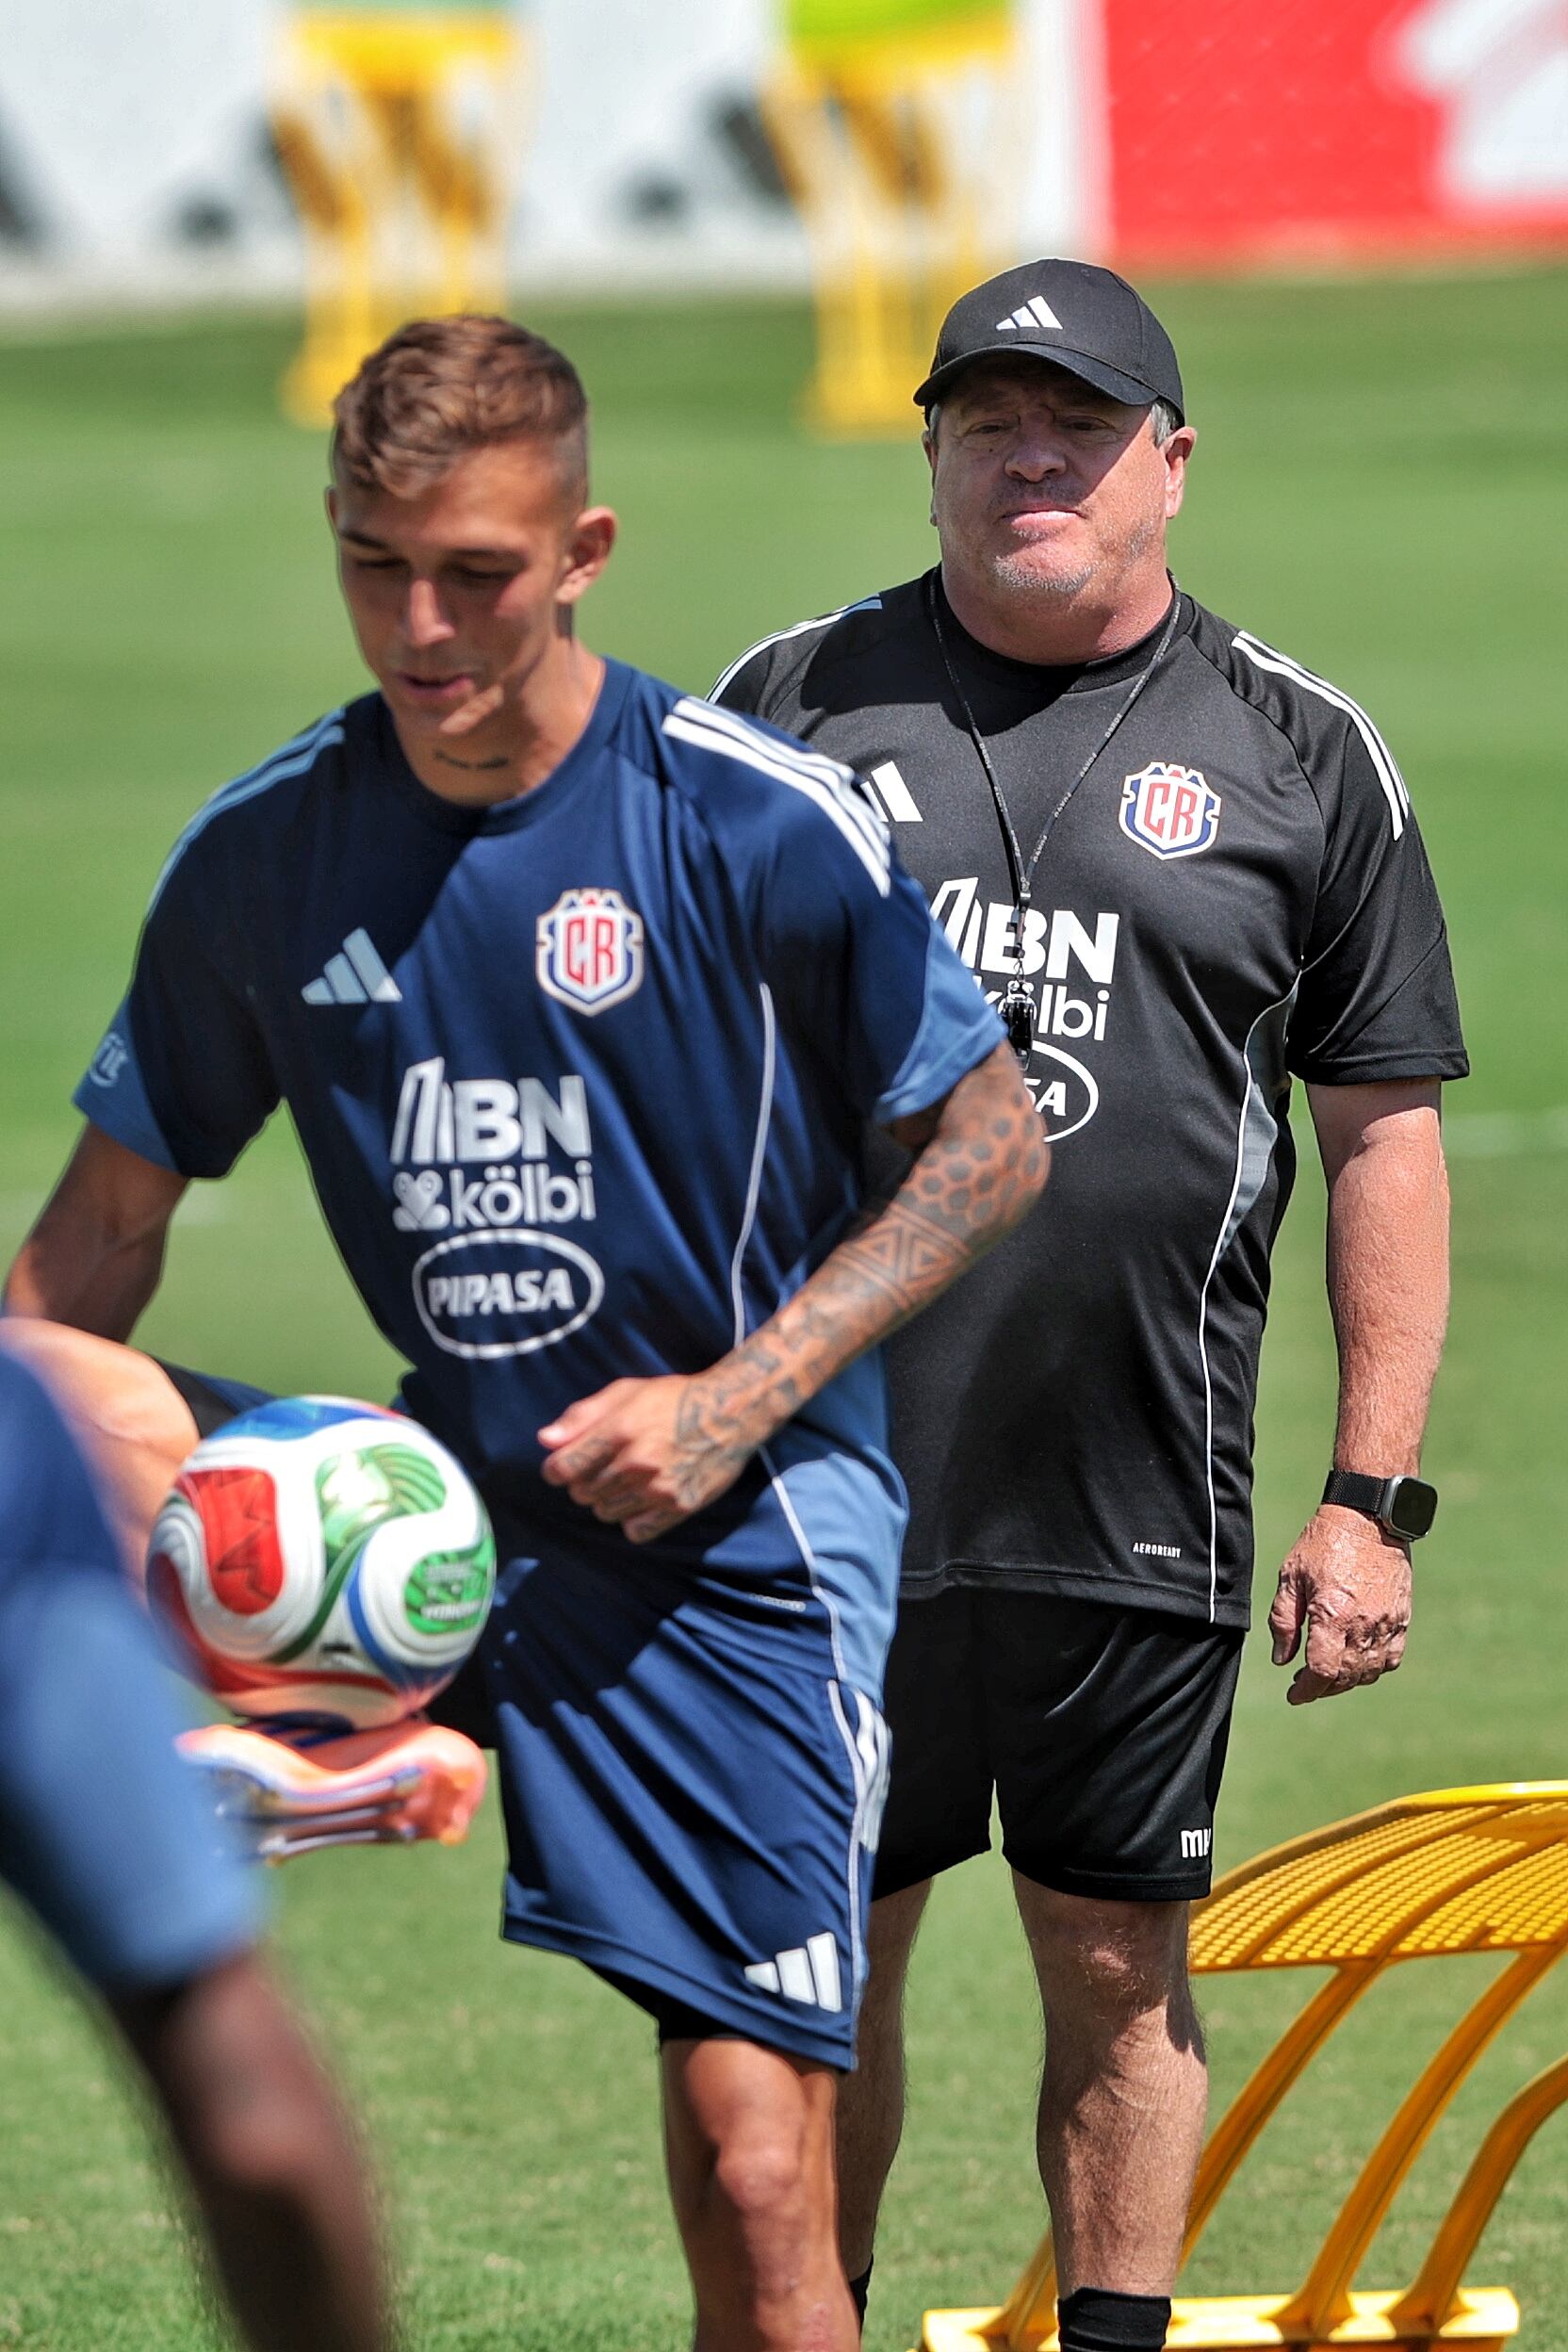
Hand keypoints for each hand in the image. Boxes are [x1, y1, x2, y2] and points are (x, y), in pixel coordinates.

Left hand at [537, 1374, 756, 1544]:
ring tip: (626, 1480)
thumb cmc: (673, 1397)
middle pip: (582, 1493)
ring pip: (605, 1513)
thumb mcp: (625, 1392)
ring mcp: (659, 1488)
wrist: (731, 1411)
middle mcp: (636, 1462)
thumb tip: (544, 1440)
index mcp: (619, 1430)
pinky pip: (635, 1531)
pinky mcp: (679, 1506)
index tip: (564, 1466)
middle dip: (584, 1482)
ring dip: (607, 1500)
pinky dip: (633, 1519)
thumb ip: (582, 1416)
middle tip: (603, 1467)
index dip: (556, 1470)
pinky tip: (643, 1499)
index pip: (563, 1469)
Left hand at [1269, 1505, 1411, 1703]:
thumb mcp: (1291, 1577)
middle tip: (1305, 1684)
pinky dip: (1374, 1668)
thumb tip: (1281, 1660)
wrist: (1367, 1518)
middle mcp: (1363, 1624)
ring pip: (1369, 1672)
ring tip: (1329, 1673)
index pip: (1322, 1671)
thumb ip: (1283, 1621)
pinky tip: (1358, 1663)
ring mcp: (1387, 1623)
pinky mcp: (1402, 1617)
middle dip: (1323, 1687)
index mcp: (1332, 1615)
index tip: (1294, 1695)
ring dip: (1348, 1681)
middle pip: (1346, 1676)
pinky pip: (1391, 1658)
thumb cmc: (1323, 1543)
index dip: (1307, 1690)